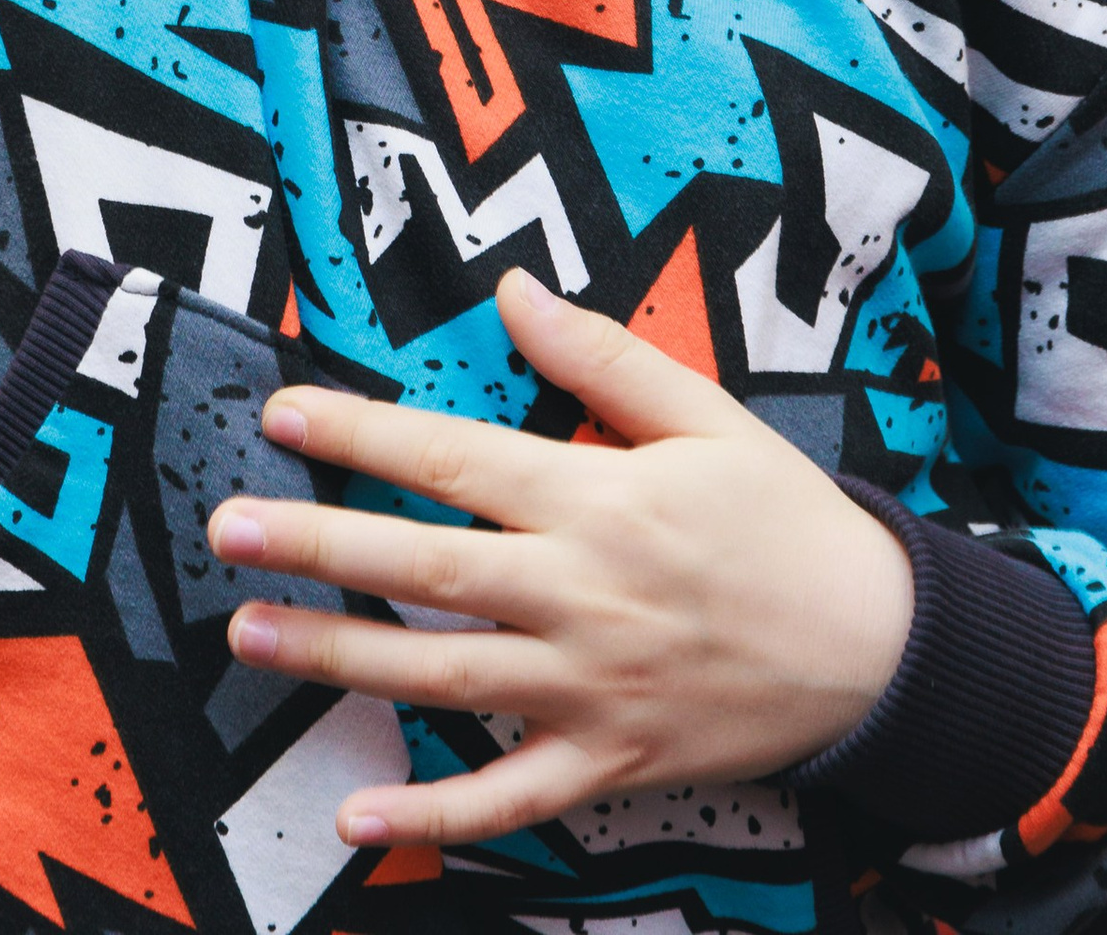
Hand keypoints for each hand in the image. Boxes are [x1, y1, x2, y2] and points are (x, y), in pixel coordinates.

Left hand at [206, 265, 913, 853]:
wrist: (880, 648)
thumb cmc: (786, 519)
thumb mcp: (706, 414)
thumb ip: (600, 357)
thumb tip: (512, 289)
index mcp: (600, 499)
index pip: (455, 461)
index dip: (362, 436)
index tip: (283, 417)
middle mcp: (584, 596)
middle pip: (428, 571)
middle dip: (319, 548)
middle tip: (226, 530)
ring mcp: (593, 690)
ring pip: (445, 679)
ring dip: (341, 659)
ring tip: (251, 635)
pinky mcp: (612, 765)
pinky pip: (510, 799)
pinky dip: (433, 817)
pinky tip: (355, 815)